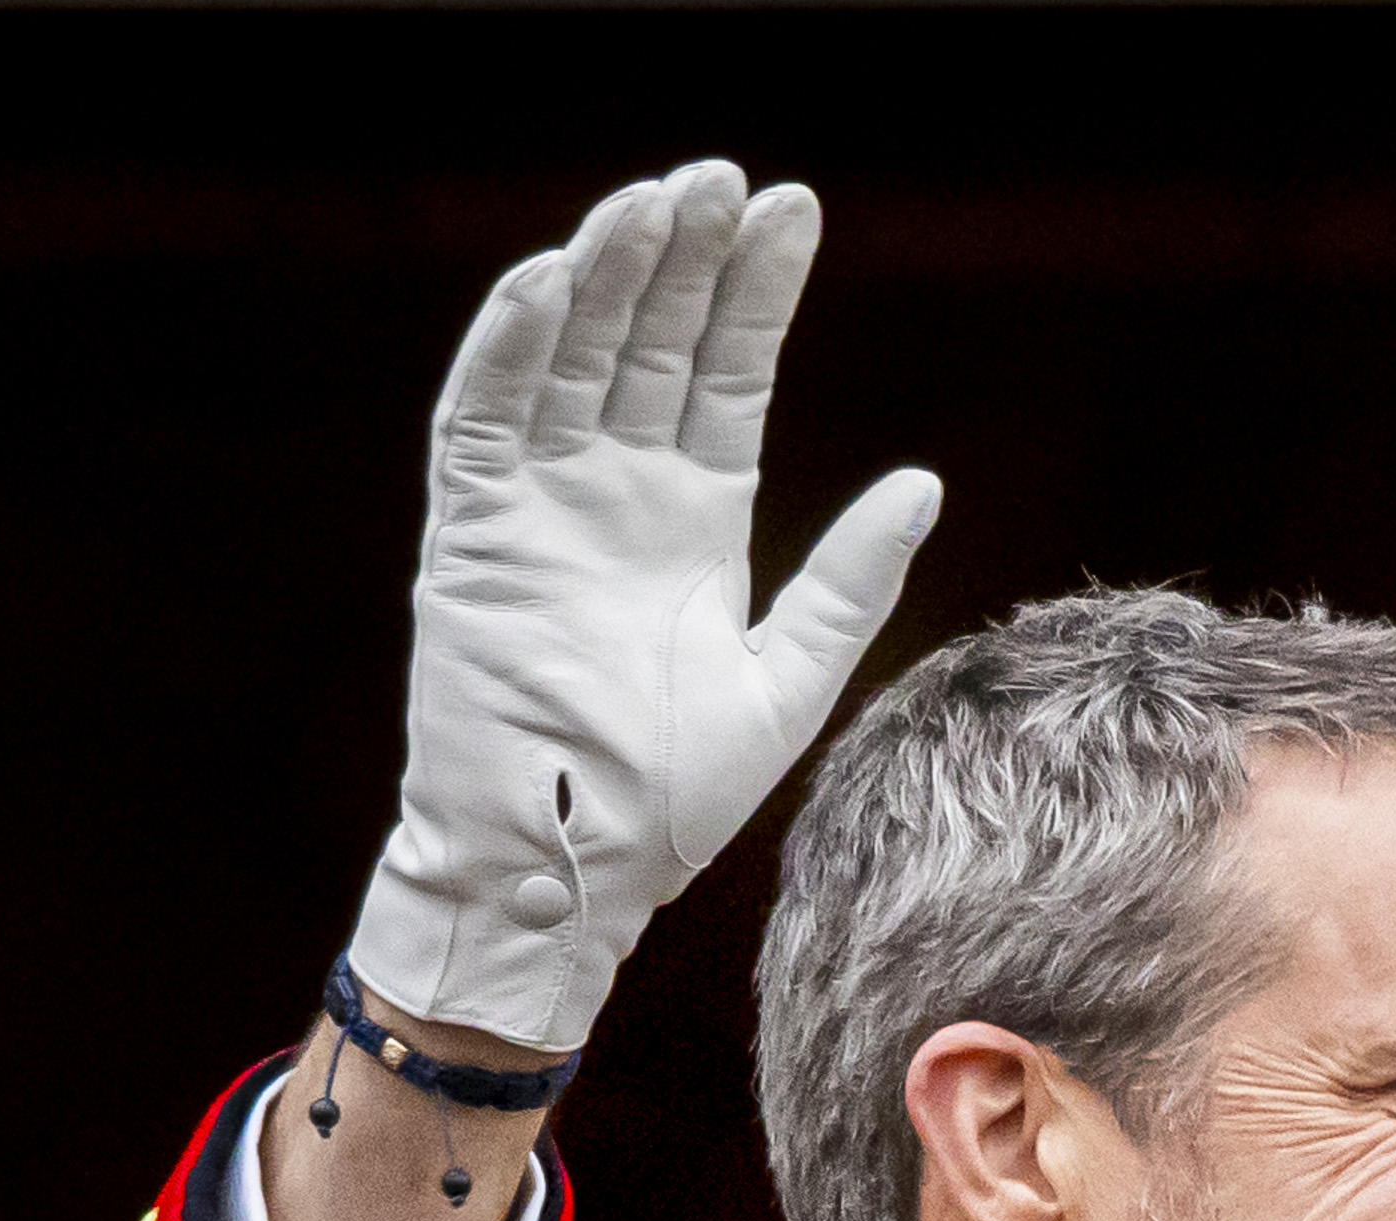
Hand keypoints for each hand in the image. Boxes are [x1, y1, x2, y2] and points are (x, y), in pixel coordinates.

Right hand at [350, 160, 939, 1055]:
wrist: (576, 867)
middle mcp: (615, 493)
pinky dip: (510, 348)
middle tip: (727, 179)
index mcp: (695, 520)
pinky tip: (551, 279)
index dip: (756, 293)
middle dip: (687, 259)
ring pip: (571, 357)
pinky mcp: (471, 532)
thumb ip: (851, 580)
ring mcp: (539, 504)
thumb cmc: (678, 797)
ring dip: (606, 276)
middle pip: (651, 343)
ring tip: (656, 200)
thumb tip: (924, 479)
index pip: (727, 374)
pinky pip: (482, 418)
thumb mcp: (791, 680)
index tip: (794, 212)